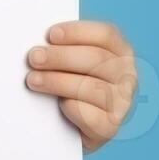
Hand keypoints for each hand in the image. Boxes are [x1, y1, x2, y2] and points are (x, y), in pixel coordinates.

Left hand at [24, 20, 136, 152]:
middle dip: (60, 57)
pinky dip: (72, 108)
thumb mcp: (70, 61)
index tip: (51, 35)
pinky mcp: (110, 127)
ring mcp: (121, 102)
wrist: (68, 126)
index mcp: (120, 50)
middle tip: (34, 57)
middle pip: (96, 59)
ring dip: (57, 82)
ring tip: (33, 80)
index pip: (105, 34)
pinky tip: (58, 104)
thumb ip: (61, 48)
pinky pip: (91, 116)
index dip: (77, 32)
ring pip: (91, 87)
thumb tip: (41, 43)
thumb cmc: (67, 82)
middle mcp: (126, 75)